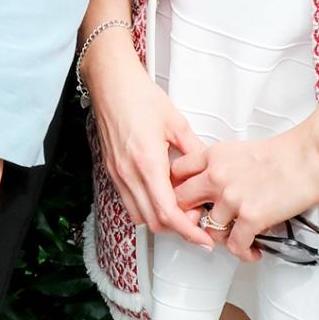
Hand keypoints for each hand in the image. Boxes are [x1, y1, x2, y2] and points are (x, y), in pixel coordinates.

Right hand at [84, 48, 214, 248]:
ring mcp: (117, 173)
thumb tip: (209, 172)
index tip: (205, 238)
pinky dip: (146, 206)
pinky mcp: (111, 169)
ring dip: (160, 218)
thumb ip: (194, 151)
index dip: (189, 232)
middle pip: (154, 221)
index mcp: (147, 162)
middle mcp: (129, 173)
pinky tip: (160, 192)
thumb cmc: (139, 96)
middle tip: (197, 218)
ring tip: (179, 205)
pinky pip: (129, 201)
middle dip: (178, 227)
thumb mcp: (176, 122)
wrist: (110, 81)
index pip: (168, 212)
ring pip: (139, 215)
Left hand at [170, 91, 318, 262]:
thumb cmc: (284, 152)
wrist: (311, 155)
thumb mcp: (240, 150)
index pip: (176, 172)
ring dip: (222, 238)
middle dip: (190, 216)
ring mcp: (232, 197)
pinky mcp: (252, 216)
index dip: (176, 189)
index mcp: (213, 156)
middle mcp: (216, 176)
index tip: (186, 200)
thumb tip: (214, 187)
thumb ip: (221, 166)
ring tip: (236, 239)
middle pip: (181, 201)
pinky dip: (243, 252)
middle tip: (204, 225)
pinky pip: (235, 245)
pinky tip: (252, 251)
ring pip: (209, 228)